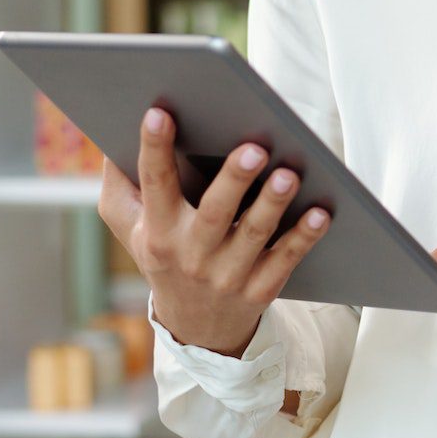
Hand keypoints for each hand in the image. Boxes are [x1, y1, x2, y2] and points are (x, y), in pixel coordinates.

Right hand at [98, 105, 333, 356]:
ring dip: (272, 204)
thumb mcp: (129, 225)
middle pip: (215, 213)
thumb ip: (120, 182)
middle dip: (234, 180)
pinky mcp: (259, 290)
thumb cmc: (162, 252)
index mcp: (158, 231)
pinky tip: (320, 213)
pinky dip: (304, 238)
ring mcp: (227, 275)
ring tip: (289, 173)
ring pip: (253, 235)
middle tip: (254, 148)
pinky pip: (285, 261)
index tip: (159, 112)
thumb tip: (116, 130)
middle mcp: (191, 255)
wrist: (194, 325)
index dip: (154, 149)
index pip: (155, 184)